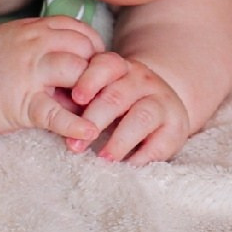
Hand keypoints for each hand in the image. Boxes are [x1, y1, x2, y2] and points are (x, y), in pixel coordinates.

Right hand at [0, 15, 103, 145]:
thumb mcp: (14, 39)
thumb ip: (43, 40)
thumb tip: (78, 53)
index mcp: (33, 29)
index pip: (77, 28)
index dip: (92, 44)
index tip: (95, 59)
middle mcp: (34, 46)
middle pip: (83, 47)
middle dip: (96, 65)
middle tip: (98, 83)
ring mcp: (30, 74)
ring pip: (76, 70)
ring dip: (91, 87)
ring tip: (95, 102)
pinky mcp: (25, 104)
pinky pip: (55, 114)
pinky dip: (75, 124)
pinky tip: (89, 131)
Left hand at [65, 50, 194, 162]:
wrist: (164, 105)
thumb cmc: (122, 101)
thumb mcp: (104, 91)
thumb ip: (84, 99)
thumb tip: (55, 120)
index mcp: (120, 68)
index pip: (106, 65)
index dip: (90, 80)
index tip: (76, 98)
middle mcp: (142, 81)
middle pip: (118, 96)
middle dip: (95, 121)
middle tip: (75, 146)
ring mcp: (162, 102)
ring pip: (141, 117)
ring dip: (119, 141)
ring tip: (103, 158)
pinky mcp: (176, 127)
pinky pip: (160, 142)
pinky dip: (142, 157)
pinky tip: (128, 166)